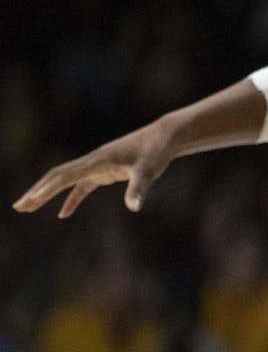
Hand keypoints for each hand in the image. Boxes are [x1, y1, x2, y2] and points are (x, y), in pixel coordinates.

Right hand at [12, 123, 175, 216]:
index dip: (48, 189)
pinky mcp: (105, 171)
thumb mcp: (149, 170)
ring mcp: (97, 166)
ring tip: (28, 207)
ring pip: (65, 181)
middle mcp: (92, 161)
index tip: (31, 201)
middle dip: (37, 192)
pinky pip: (81, 187)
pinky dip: (71, 199)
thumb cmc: (156, 151)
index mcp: (97, 160)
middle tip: (19, 207)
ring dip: (46, 194)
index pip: (65, 176)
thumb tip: (134, 207)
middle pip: (57, 177)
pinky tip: (63, 214)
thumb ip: (139, 188)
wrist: (164, 137)